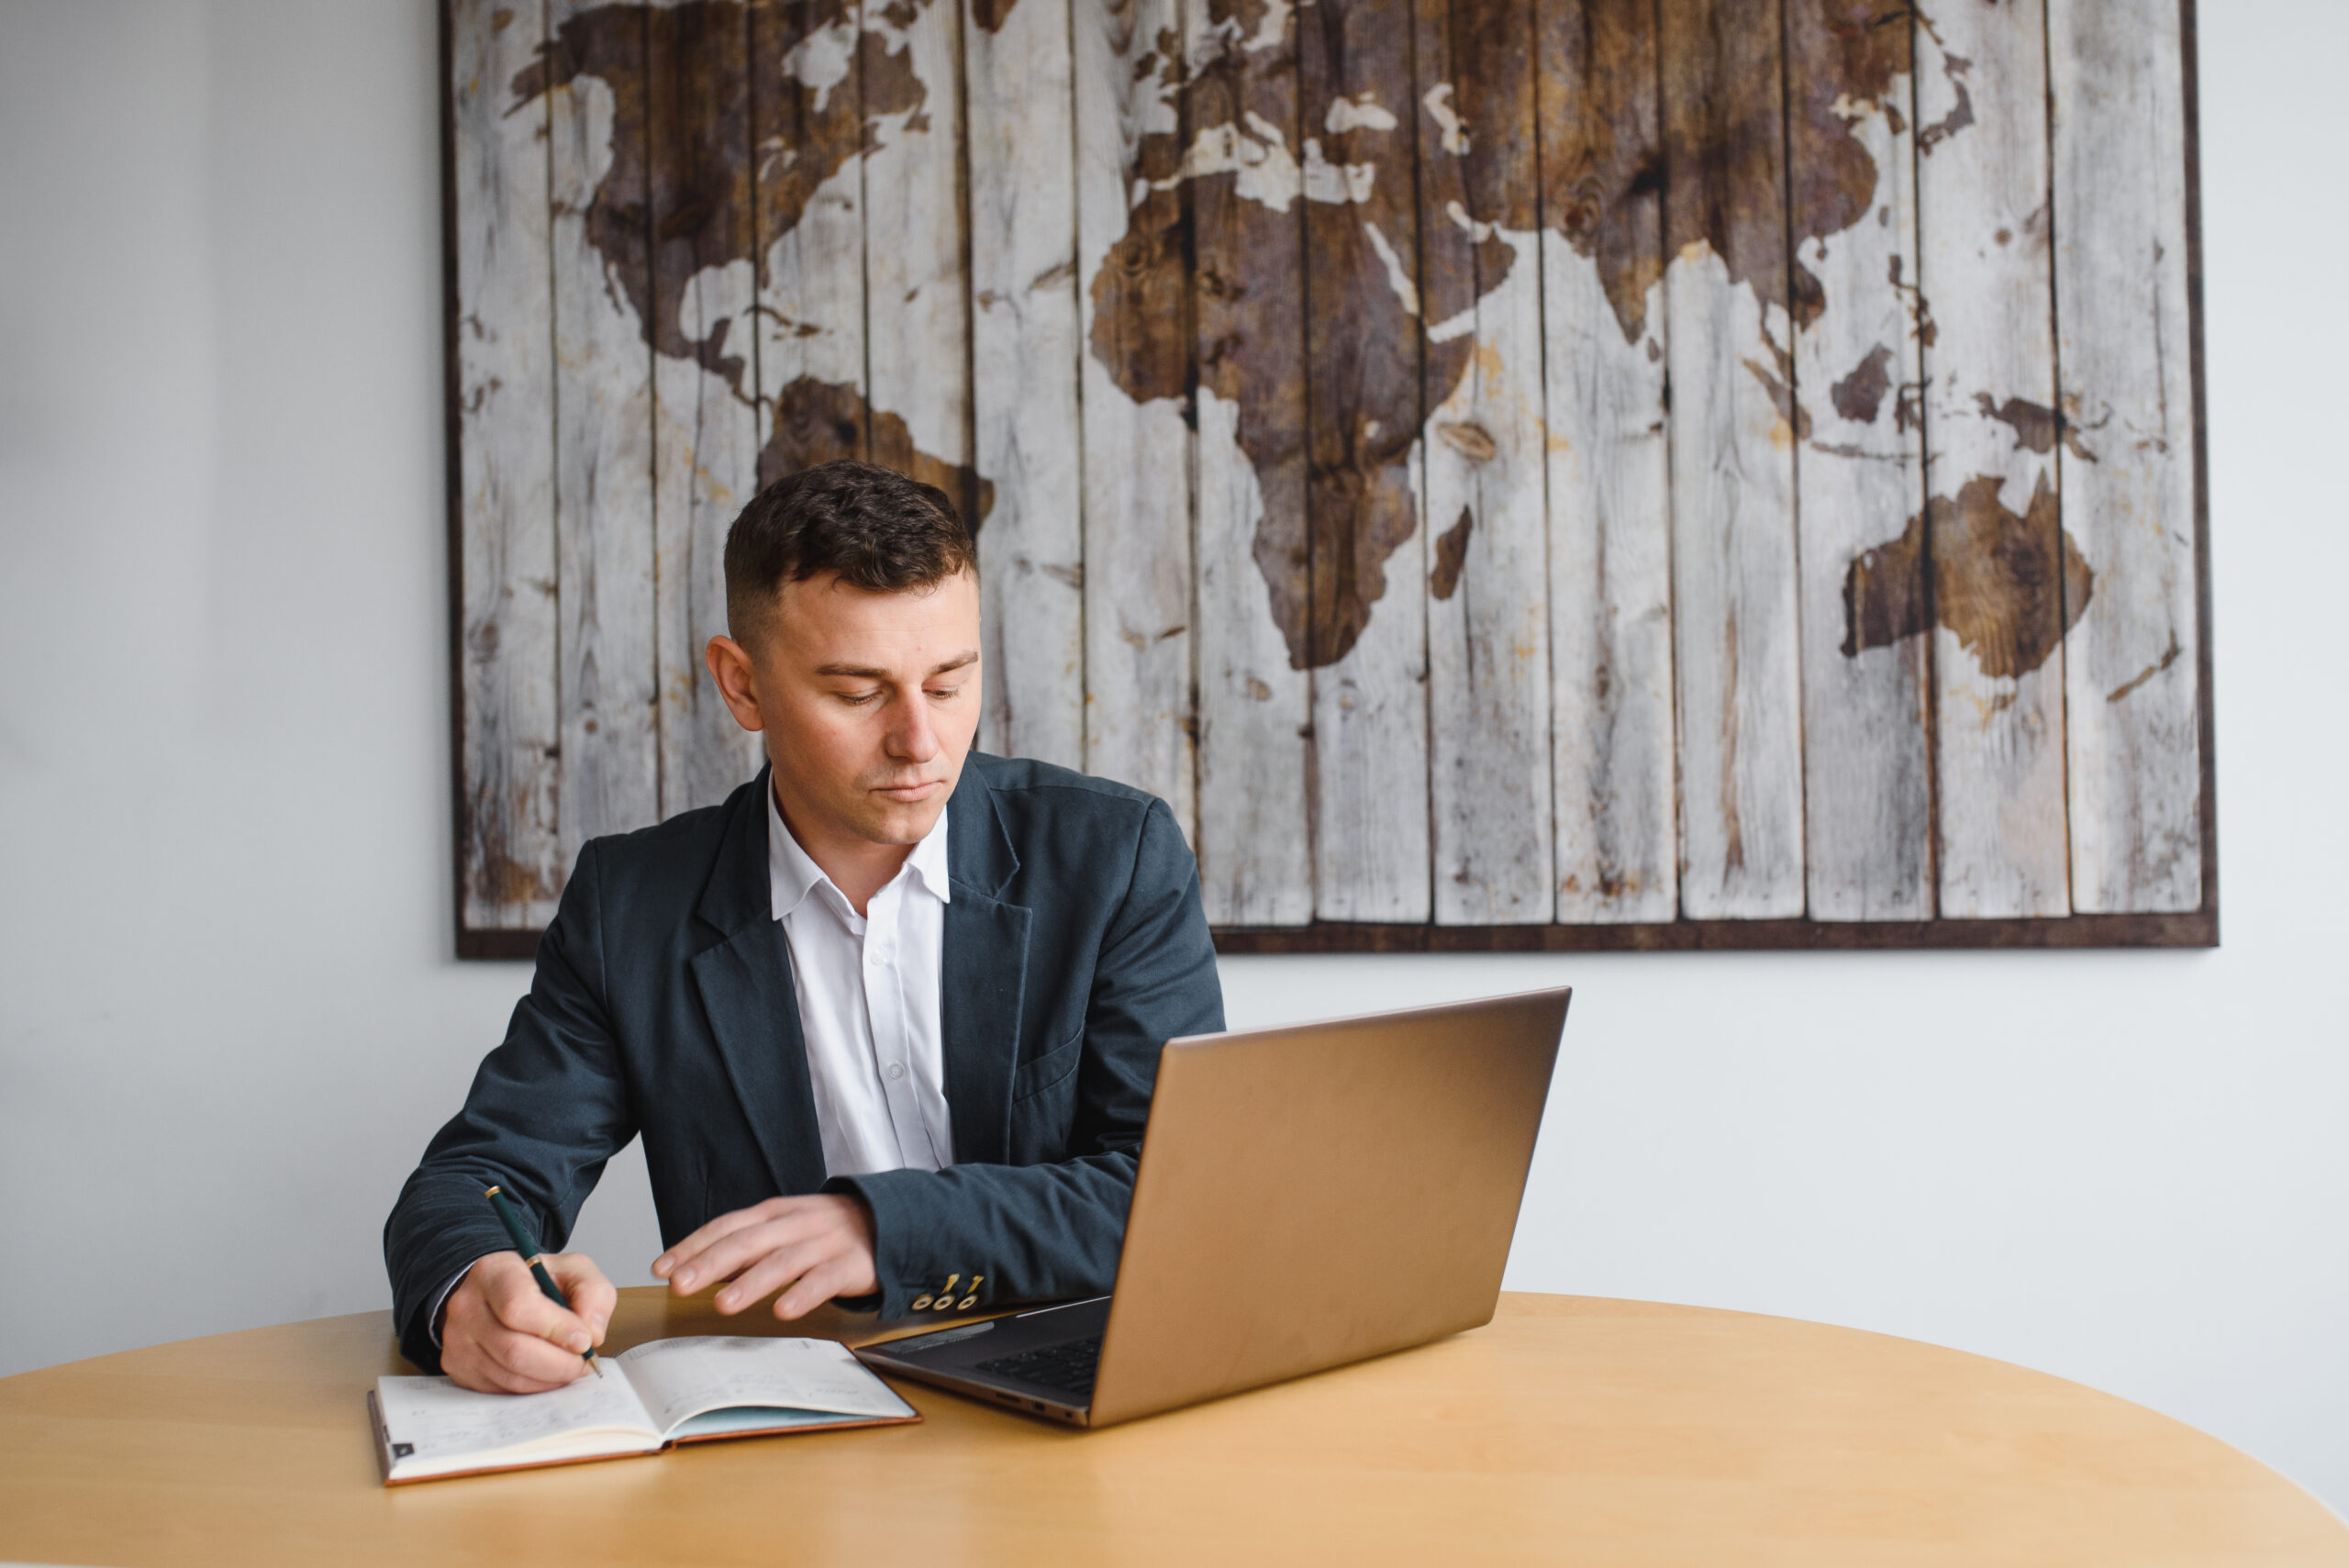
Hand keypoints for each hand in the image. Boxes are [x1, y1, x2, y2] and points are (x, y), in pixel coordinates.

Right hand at [439, 1251, 614, 1394]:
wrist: (493, 1292)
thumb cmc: (535, 1281)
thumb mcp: (572, 1270)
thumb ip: (593, 1293)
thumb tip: (592, 1334)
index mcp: (494, 1273)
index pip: (520, 1307)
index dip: (557, 1329)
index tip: (584, 1340)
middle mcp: (467, 1307)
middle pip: (515, 1350)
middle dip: (560, 1363)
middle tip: (584, 1362)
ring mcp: (458, 1341)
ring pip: (510, 1377)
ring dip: (550, 1379)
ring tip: (570, 1367)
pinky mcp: (460, 1369)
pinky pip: (501, 1390)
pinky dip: (533, 1388)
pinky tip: (547, 1373)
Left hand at [653, 1194, 877, 1319]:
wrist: (889, 1221)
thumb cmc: (825, 1231)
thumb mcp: (784, 1227)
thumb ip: (747, 1246)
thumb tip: (698, 1268)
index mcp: (774, 1213)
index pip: (726, 1226)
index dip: (693, 1245)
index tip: (662, 1267)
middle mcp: (795, 1223)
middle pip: (747, 1241)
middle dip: (710, 1263)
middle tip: (679, 1285)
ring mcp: (824, 1242)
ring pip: (783, 1260)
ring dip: (751, 1282)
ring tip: (723, 1303)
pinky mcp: (850, 1264)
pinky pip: (824, 1280)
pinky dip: (803, 1294)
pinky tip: (784, 1310)